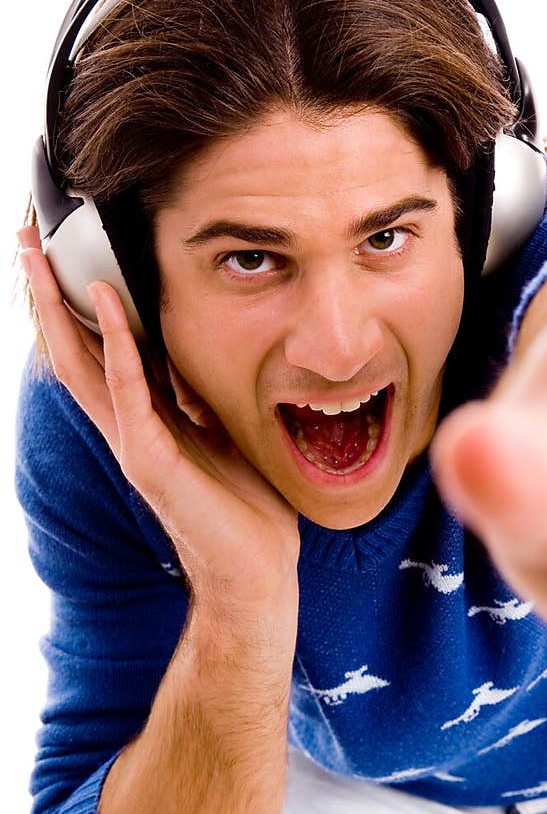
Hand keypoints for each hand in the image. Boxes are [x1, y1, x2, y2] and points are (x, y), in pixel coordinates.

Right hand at [18, 226, 300, 616]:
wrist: (255, 574)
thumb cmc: (245, 510)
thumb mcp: (222, 434)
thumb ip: (199, 398)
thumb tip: (189, 357)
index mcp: (144, 422)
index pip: (98, 352)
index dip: (78, 305)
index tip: (64, 256)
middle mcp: (127, 430)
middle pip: (72, 351)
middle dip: (47, 296)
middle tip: (25, 240)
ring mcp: (133, 445)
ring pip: (82, 364)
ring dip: (61, 309)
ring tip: (41, 259)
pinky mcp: (149, 460)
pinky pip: (128, 390)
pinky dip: (117, 344)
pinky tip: (105, 302)